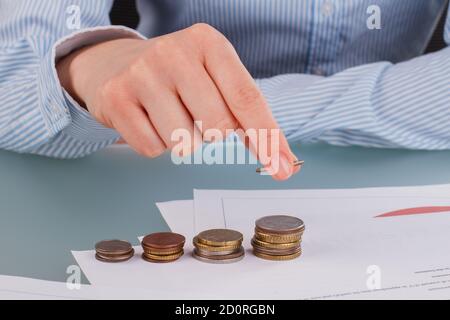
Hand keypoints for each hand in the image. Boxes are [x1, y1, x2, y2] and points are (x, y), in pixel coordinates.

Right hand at [57, 23, 298, 179]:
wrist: (117, 63)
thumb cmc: (178, 76)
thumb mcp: (214, 78)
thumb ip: (245, 113)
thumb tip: (279, 160)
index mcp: (209, 43)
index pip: (247, 98)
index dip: (267, 138)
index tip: (282, 169)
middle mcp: (174, 53)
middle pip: (217, 126)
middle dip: (214, 133)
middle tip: (196, 115)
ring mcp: (142, 74)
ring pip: (184, 143)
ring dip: (183, 140)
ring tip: (169, 114)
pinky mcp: (116, 98)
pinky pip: (153, 149)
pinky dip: (156, 144)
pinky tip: (148, 120)